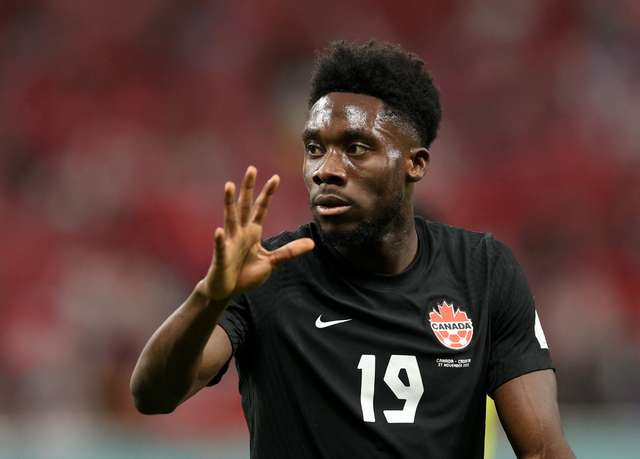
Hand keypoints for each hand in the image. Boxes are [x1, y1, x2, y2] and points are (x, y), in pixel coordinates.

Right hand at [198, 166, 314, 301]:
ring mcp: (229, 243)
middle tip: (252, 168)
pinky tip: (218, 230)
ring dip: (229, 203)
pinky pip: (221, 247)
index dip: (268, 194)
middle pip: (245, 206)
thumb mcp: (271, 262)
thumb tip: (312, 243)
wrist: (225, 290)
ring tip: (229, 185)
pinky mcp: (222, 258)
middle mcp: (240, 233)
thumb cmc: (245, 274)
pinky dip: (219, 240)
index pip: (261, 209)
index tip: (276, 177)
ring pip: (230, 219)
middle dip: (248, 188)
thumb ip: (289, 251)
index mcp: (252, 232)